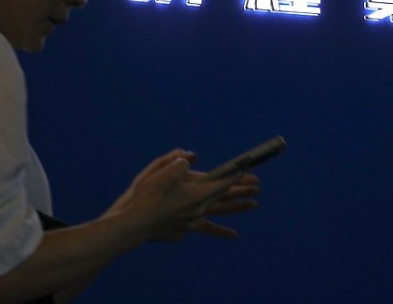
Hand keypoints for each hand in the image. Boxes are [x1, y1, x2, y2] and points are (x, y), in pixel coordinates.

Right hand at [104, 150, 258, 241]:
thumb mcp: (162, 171)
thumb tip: (189, 159)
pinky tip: (230, 234)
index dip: (237, 175)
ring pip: (219, 212)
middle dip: (241, 190)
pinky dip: (218, 228)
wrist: (133, 224)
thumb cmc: (147, 196)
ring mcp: (191, 221)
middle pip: (225, 197)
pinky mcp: (182, 230)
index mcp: (198, 194)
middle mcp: (198, 209)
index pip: (223, 182)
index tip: (249, 169)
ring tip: (253, 205)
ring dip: (236, 207)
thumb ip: (179, 161)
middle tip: (259, 186)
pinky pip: (204, 226)